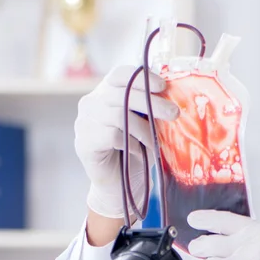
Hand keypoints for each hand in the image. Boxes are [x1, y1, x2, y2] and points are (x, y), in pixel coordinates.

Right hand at [75, 66, 179, 218]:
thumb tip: (176, 98)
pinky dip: (130, 144)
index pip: (121, 75)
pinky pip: (111, 135)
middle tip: (174, 113)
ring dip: (143, 129)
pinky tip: (138, 152)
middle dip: (152, 102)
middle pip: (123, 94)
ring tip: (155, 142)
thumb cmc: (136, 151)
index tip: (163, 86)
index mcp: (107, 93)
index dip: (142, 77)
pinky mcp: (83, 142)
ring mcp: (84, 122)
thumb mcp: (146, 125)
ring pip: (118, 114)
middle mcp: (91, 102)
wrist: (119, 185)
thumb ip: (152, 109)